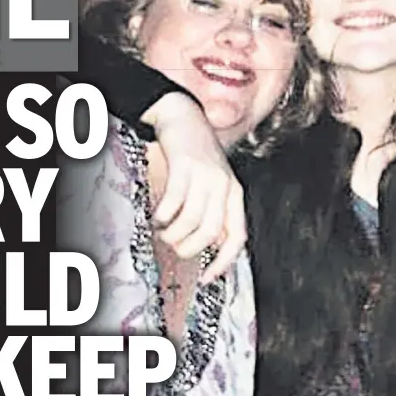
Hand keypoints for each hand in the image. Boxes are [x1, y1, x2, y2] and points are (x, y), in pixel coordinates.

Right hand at [142, 92, 246, 282]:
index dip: (223, 262)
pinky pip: (174, 202)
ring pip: (191, 221)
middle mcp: (224, 187)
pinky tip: (157, 215)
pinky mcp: (185, 166)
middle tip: (174, 246)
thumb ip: (215, 212)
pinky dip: (163, 215)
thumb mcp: (214, 185)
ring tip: (162, 230)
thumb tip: (210, 248)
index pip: (237, 237)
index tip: (206, 277)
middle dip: (189, 248)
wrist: (185, 118)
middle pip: (211, 232)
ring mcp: (206, 176)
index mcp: (234, 195)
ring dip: (173, 233)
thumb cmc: (197, 157)